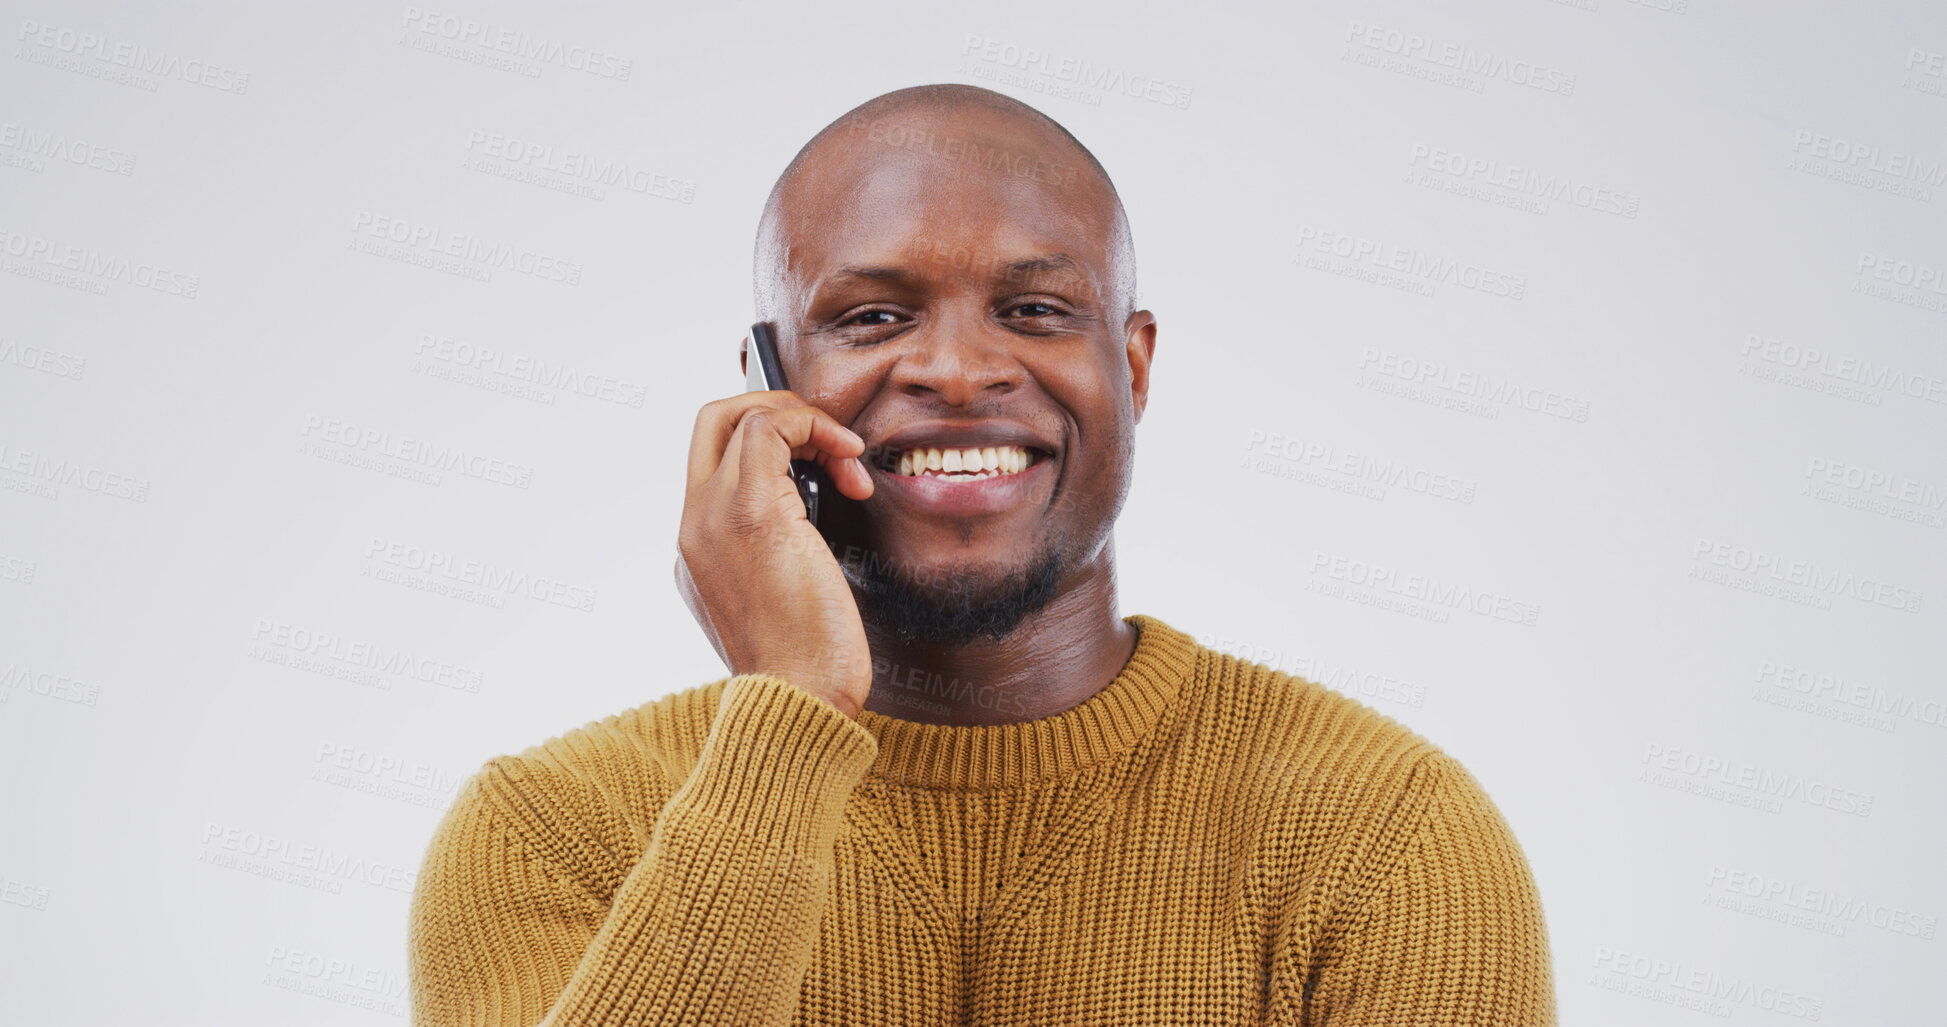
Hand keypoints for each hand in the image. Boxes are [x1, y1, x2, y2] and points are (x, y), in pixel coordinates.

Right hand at [675, 389, 876, 717]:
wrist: (798, 704)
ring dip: (808, 422)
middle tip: (827, 438)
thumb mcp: (780, 602)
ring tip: (849, 461)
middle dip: (777, 408)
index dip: (770, 441)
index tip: (819, 462)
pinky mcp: (752, 511)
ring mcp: (713, 516)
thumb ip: (777, 556)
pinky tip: (850, 463)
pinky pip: (770, 428)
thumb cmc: (805, 668)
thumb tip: (813, 521)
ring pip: (742, 416)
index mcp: (698, 548)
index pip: (715, 460)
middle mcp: (694, 525)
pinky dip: (817, 429)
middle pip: (713, 422)